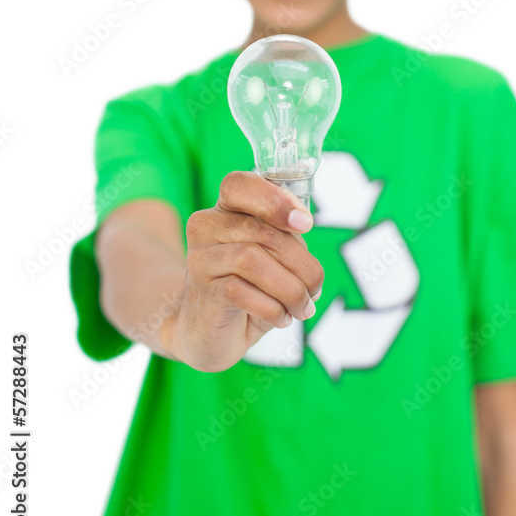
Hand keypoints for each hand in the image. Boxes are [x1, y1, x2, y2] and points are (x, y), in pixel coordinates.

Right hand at [161, 170, 323, 371]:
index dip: (274, 199)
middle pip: (263, 231)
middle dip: (302, 264)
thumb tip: (303, 226)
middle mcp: (206, 227)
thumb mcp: (271, 257)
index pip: (238, 184)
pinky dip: (272, 307)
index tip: (305, 224)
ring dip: (290, 289)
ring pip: (252, 259)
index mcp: (226, 209)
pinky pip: (241, 291)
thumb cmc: (248, 287)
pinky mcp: (203, 292)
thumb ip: (285, 237)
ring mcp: (200, 259)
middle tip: (315, 288)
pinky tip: (281, 317)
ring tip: (302, 307)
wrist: (208, 330)